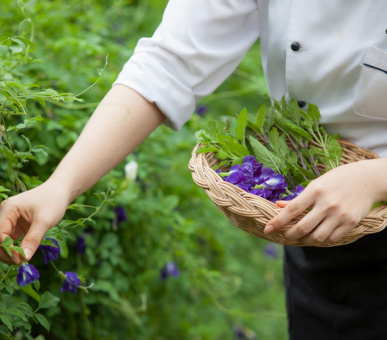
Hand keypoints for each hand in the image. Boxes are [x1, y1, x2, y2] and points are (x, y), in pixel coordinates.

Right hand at [0, 181, 68, 263]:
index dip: (6, 248)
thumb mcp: (44, 221)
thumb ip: (33, 239)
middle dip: (6, 252)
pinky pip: (9, 240)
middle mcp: (5, 214)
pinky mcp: (15, 226)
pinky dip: (14, 248)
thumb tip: (24, 258)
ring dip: (9, 252)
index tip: (20, 259)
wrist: (60, 192)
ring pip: (2, 241)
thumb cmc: (53, 202)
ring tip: (22, 260)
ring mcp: (9, 220)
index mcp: (8, 209)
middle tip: (20, 262)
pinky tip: (23, 255)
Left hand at [264, 159, 386, 245]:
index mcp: (315, 190)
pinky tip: (316, 235)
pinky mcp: (350, 223)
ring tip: (299, 237)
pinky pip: (331, 239)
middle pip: (302, 227)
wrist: (367, 179)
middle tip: (283, 235)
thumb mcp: (316, 184)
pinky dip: (321, 240)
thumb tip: (278, 206)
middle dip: (289, 235)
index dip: (277, 221)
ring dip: (304, 240)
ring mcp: (339, 214)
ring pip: (316, 237)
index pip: (292, 210)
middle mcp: (327, 204)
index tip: (268, 229)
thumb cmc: (336, 180)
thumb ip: (299, 198)